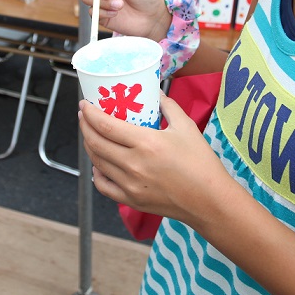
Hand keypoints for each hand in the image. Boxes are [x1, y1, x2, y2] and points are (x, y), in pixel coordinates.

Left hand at [78, 94, 227, 223]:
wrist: (209, 201)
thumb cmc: (201, 163)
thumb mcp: (186, 127)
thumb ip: (168, 106)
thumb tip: (155, 93)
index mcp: (146, 143)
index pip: (105, 125)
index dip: (89, 113)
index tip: (84, 105)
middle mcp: (133, 164)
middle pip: (96, 143)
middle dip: (85, 126)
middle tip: (85, 116)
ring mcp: (130, 185)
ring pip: (97, 162)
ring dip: (90, 146)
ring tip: (91, 135)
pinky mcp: (131, 200)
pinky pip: (103, 186)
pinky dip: (97, 173)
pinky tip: (99, 164)